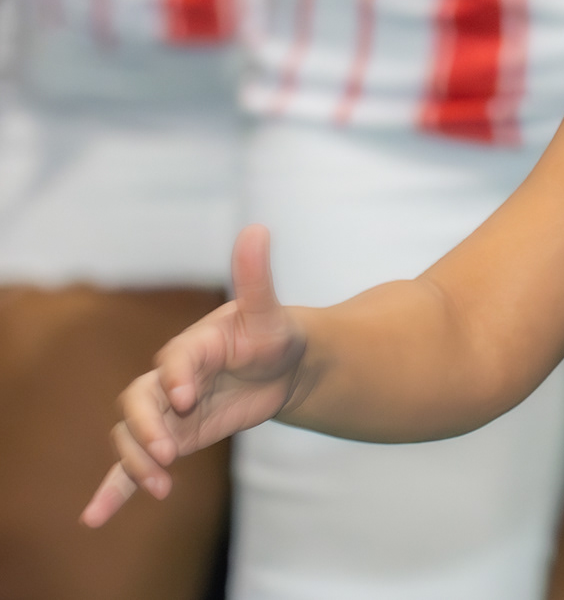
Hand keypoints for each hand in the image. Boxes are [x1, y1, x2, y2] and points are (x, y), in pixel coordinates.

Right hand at [80, 225, 307, 527]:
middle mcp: (167, 380)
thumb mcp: (268, 311)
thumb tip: (257, 229)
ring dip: (136, 463)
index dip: (175, 380)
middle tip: (169, 454)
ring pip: (131, 437)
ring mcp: (165, 412)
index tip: (187, 398)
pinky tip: (94, 519)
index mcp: (189, 348)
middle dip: (148, 429)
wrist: (284, 364)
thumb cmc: (274, 333)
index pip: (170, 364)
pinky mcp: (172, 439)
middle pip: (137, 405)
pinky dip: (114, 490)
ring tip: (161, 485)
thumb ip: (256, 278)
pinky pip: (133, 466)